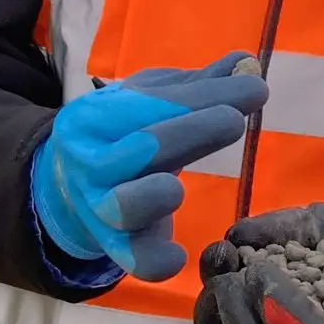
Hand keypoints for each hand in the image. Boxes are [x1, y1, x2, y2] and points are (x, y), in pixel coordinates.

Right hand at [30, 56, 266, 282]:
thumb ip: (196, 85)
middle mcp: (90, 163)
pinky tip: (179, 253)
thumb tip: (245, 63)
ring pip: (123, 205)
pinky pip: (132, 259)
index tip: (255, 88)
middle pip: (139, 149)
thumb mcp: (147, 102)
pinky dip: (153, 260)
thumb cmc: (121, 135)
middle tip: (234, 120)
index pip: (150, 104)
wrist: (68, 190)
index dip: (203, 96)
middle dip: (190, 132)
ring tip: (178, 188)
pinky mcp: (114, 247)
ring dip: (153, 195)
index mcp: (93, 118)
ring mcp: (99, 208)